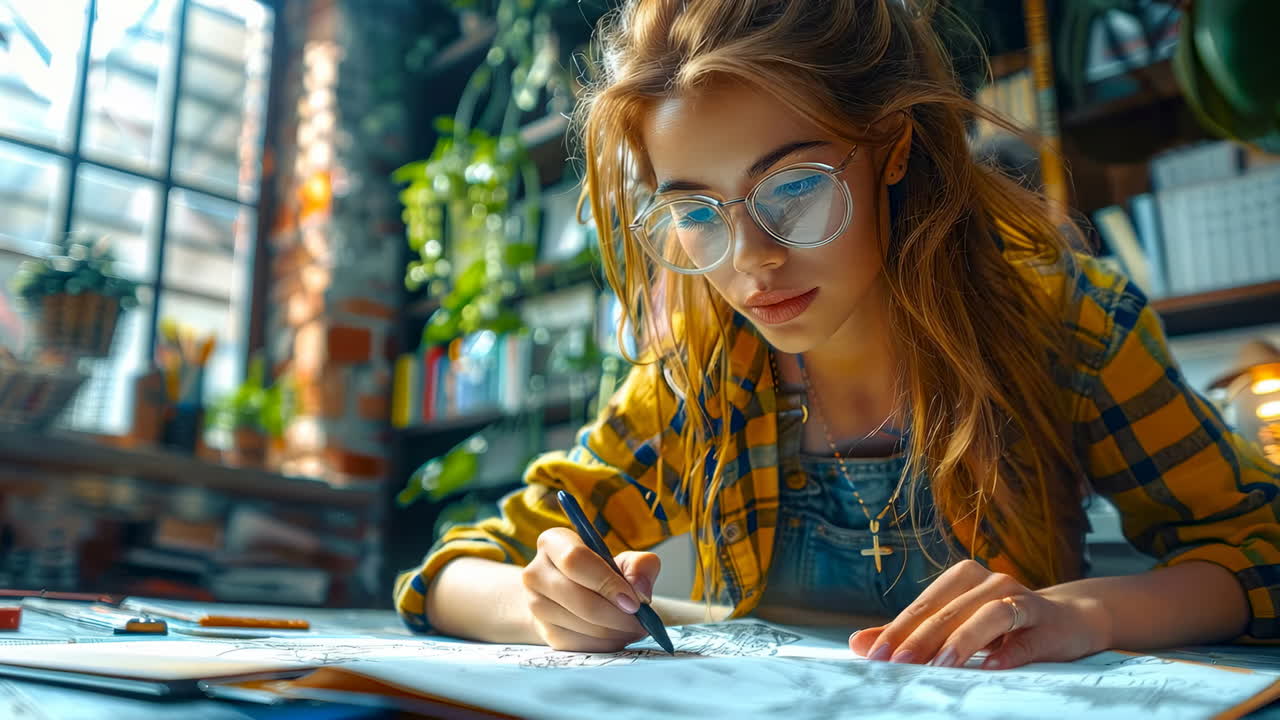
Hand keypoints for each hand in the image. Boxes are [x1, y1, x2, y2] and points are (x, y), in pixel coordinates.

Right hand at [521, 527, 660, 651]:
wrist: (570, 597)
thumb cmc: (600, 573)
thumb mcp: (622, 560)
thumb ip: (640, 566)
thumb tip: (641, 591)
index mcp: (552, 542)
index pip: (574, 560)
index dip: (607, 582)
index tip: (635, 601)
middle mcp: (536, 573)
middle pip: (580, 599)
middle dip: (618, 615)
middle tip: (642, 622)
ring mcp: (535, 605)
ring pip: (582, 625)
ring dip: (616, 632)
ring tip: (634, 628)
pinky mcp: (544, 632)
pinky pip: (580, 645)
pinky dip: (607, 644)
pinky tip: (619, 636)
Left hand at [848, 560, 1110, 669]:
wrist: (1068, 619)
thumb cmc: (1003, 623)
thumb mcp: (955, 624)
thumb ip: (909, 634)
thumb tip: (858, 643)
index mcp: (961, 579)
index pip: (921, 607)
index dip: (895, 631)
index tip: (873, 656)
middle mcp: (988, 582)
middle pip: (947, 611)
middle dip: (919, 639)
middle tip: (896, 663)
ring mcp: (1019, 597)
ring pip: (986, 615)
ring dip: (961, 640)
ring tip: (939, 665)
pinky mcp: (1044, 621)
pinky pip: (1024, 635)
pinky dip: (1007, 650)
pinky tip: (992, 666)